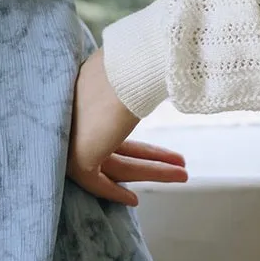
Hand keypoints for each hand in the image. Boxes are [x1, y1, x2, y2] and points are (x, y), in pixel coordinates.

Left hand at [66, 46, 187, 205]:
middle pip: (119, 144)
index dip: (134, 141)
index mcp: (91, 91)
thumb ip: (142, 74)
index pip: (110, 123)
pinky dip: (114, 191)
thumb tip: (163, 60)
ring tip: (184, 175)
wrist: (126, 72)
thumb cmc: (136, 62)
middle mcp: (80, 115)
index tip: (155, 150)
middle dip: (153, 157)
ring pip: (115, 162)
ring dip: (151, 172)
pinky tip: (134, 199)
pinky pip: (95, 181)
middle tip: (182, 163)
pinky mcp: (77, 157)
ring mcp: (75, 136)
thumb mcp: (138, 65)